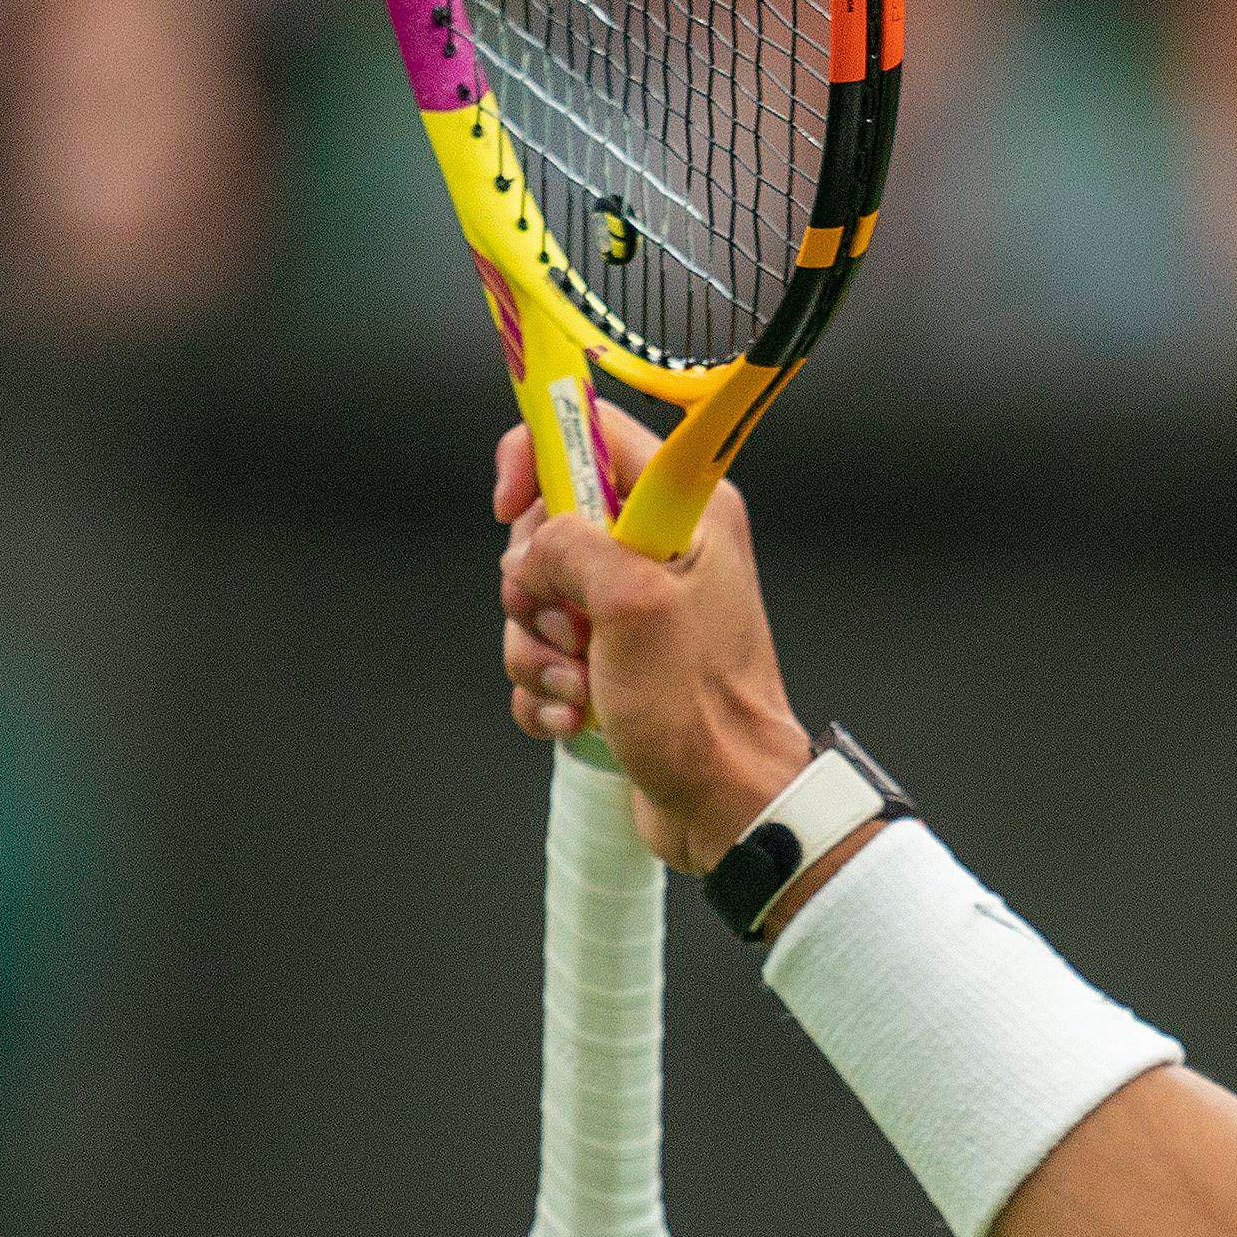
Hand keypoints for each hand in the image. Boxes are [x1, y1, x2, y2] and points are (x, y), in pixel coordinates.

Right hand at [495, 405, 809, 870]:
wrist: (725, 803)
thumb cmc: (701, 709)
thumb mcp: (633, 603)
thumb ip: (572, 544)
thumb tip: (531, 547)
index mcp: (685, 512)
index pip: (595, 433)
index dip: (537, 456)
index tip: (511, 506)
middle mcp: (662, 549)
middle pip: (548, 524)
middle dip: (533, 584)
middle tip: (569, 627)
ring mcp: (634, 608)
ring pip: (536, 597)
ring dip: (537, 649)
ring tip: (579, 686)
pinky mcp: (611, 661)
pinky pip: (541, 655)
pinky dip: (544, 689)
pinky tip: (576, 717)